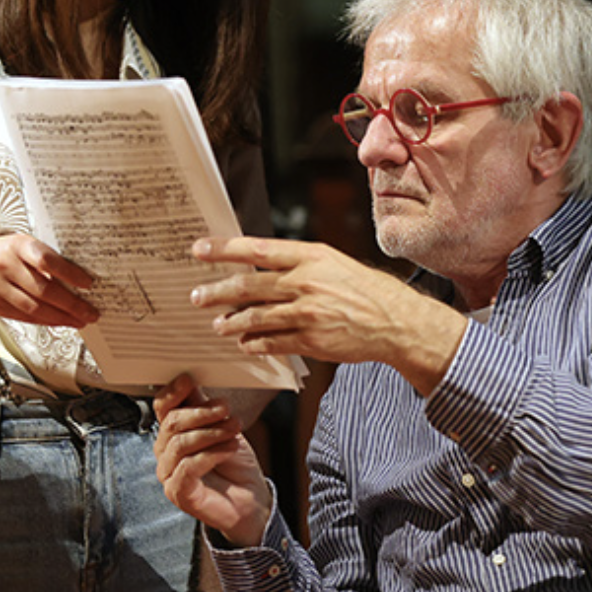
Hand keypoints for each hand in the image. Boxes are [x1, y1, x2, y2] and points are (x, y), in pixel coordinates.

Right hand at [0, 233, 98, 326]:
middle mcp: (5, 265)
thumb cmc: (10, 253)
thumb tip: (79, 283)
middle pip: (43, 290)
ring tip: (79, 320)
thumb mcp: (27, 246)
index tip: (88, 284)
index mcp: (18, 245)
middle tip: (89, 312)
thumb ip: (48, 260)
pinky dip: (45, 322)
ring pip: (34, 309)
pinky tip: (59, 321)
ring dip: (61, 318)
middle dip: (71, 305)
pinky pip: (24, 317)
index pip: (47, 261)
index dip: (69, 274)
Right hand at [153, 374, 270, 546]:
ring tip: (234, 429)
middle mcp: (165, 452)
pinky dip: (212, 454)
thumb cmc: (235, 464)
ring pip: (181, 443)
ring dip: (211, 432)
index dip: (173, 392)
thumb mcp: (222, 427)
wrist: (251, 500)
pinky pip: (188, 467)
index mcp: (172, 433)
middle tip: (225, 409)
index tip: (189, 379)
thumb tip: (191, 381)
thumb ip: (203, 407)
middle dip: (201, 413)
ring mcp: (168, 473)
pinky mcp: (177, 492)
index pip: (162, 407)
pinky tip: (230, 449)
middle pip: (172, 423)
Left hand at [190, 236, 467, 395]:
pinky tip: (245, 343)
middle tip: (196, 296)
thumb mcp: (330, 261)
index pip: (257, 249)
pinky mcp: (311, 341)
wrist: (394, 320)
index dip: (224, 249)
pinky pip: (272, 342)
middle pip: (248, 287)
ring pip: (255, 318)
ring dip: (231, 322)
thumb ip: (294, 262)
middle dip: (216, 292)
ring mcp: (307, 314)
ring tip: (217, 324)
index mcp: (310, 256)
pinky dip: (254, 343)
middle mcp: (306, 283)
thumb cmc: (360, 287)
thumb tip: (254, 264)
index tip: (198, 249)